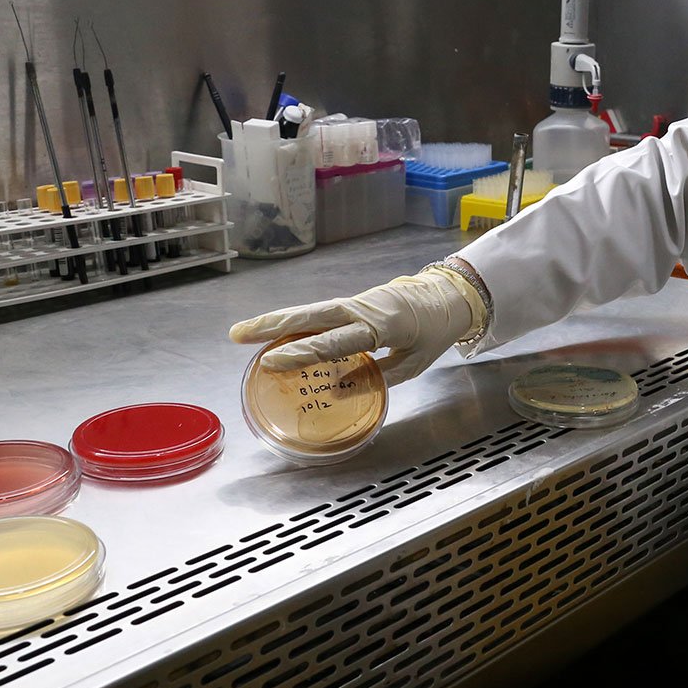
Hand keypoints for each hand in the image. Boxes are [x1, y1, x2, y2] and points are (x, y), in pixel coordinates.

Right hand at [228, 268, 483, 385]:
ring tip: (243, 330)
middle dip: (273, 325)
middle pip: (313, 317)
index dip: (302, 353)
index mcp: (383, 327)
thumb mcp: (415, 364)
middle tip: (237, 334)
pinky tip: (274, 330)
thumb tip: (337, 392)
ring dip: (277, 320)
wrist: (450, 295)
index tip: (271, 362)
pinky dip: (296, 320)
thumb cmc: (435, 332)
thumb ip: (378, 378)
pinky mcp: (355, 302)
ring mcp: (358, 302)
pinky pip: (321, 312)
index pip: (336, 342)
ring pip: (312, 311)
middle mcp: (364, 310)